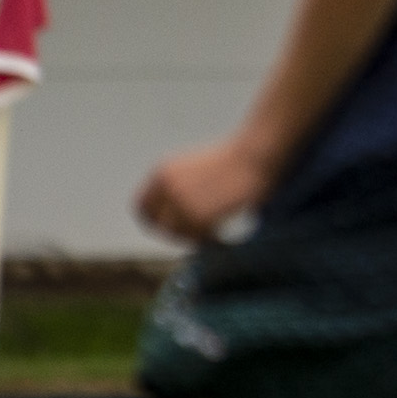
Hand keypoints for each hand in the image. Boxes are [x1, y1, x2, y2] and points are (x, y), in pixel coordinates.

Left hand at [135, 136, 272, 244]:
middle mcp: (166, 187)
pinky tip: (222, 237)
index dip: (155, 221)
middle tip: (195, 236)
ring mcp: (181, 202)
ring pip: (178, 234)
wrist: (254, 156)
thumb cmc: (233, 161)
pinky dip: (208, 242)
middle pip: (158, 225)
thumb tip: (171, 219)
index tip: (170, 228)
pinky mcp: (198, 215)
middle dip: (176, 234)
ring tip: (214, 234)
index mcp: (162, 172)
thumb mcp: (192, 168)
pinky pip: (196, 238)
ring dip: (195, 238)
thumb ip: (176, 189)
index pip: (142, 206)